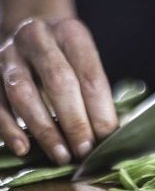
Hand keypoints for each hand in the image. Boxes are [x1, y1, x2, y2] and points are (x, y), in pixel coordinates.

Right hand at [0, 18, 117, 163]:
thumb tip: (110, 136)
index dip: (100, 112)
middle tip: (85, 151)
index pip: (90, 77)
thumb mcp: (85, 63)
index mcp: (72, 34)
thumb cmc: (67, 59)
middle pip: (59, 82)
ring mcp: (8, 53)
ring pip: (24, 94)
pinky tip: (23, 148)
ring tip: (61, 156)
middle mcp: (38, 37)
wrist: (30, 34)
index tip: (106, 140)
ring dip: (45, 130)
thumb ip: (96, 94)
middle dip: (75, 122)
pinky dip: (9, 129)